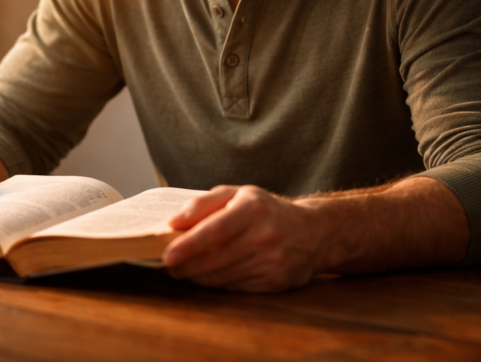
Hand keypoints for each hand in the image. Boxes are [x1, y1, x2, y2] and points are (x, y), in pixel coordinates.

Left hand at [162, 185, 320, 292]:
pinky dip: (218, 284)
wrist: (313, 232)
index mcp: (253, 208)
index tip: (167, 255)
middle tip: (168, 266)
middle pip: (217, 258)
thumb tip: (173, 223)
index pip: (215, 230)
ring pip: (224, 276)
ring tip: (183, 271)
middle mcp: (266, 235)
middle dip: (187, 265)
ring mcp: (273, 261)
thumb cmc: (265, 210)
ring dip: (198, 277)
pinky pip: (237, 287)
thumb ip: (203, 204)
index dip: (189, 245)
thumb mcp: (237, 194)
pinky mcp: (277, 282)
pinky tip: (208, 277)